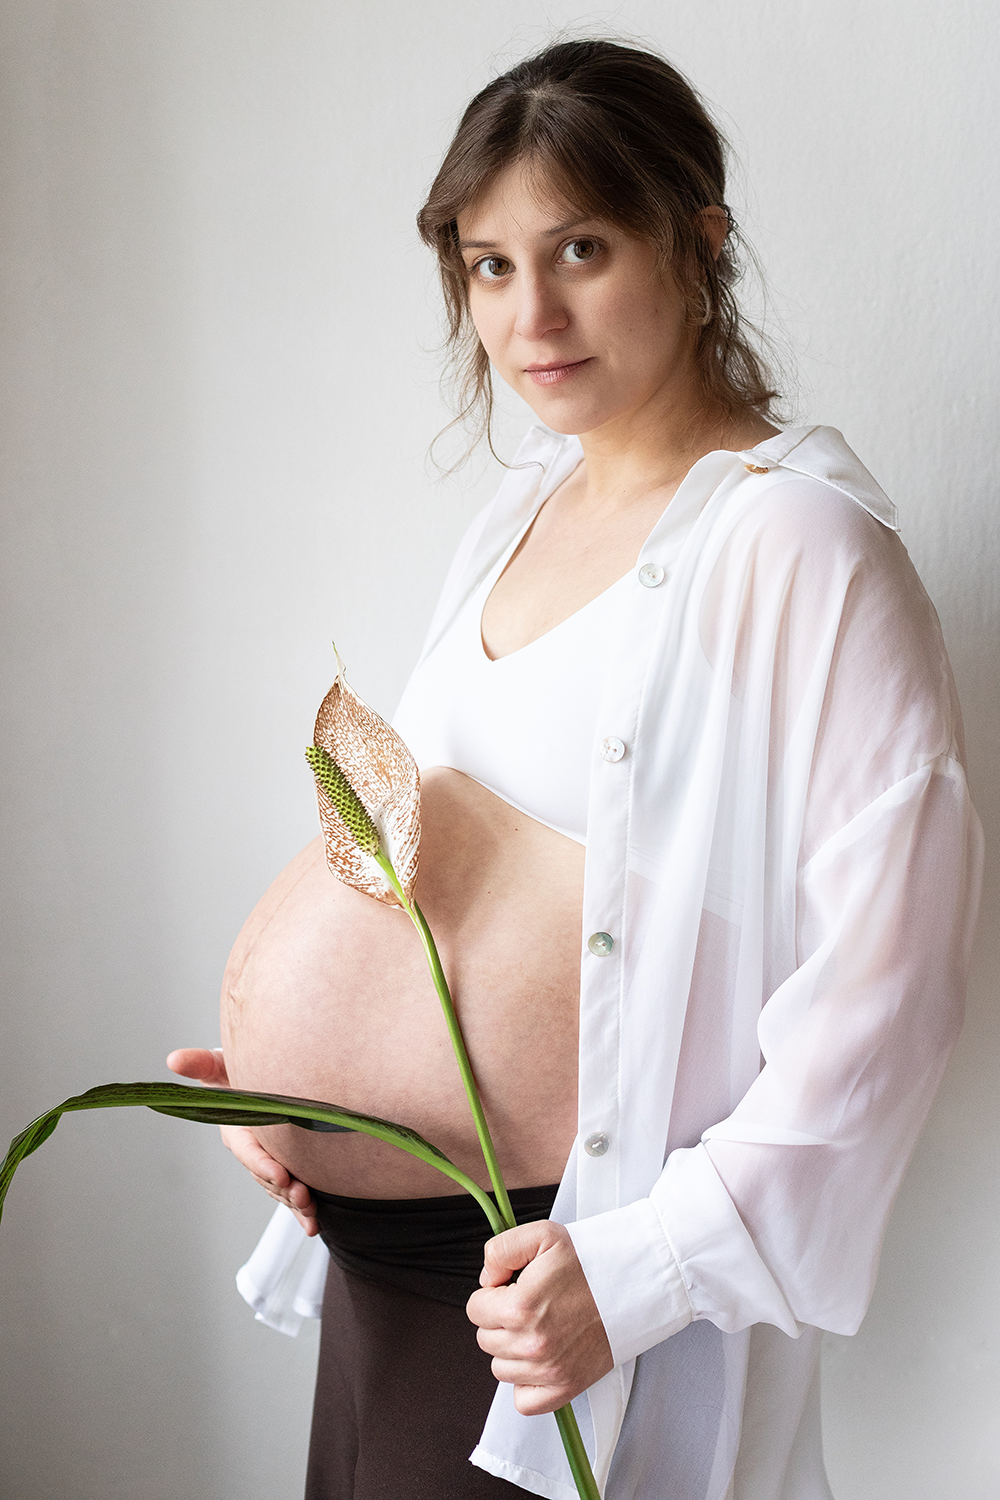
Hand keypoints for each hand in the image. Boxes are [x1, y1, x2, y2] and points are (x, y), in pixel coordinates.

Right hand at [166, 1048, 317, 1235]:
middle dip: (282, 1188)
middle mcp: (252, 1150)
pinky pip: (291, 1194)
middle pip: (265, 1174)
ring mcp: (268, 1162)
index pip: (248, 1150)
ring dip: (294, 1201)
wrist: (266, 1076)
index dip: (261, 1163)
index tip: (280, 1173)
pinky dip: (302, 1213)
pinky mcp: (286, 1169)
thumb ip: (203, 1064)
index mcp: (235, 1128)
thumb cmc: (239, 1072)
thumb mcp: (222, 1065)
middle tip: (302, 1194)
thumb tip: (175, 1059)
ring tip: (310, 1207)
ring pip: (279, 1188)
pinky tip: (312, 1226)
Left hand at [466, 1220, 612, 1414]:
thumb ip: (500, 1251)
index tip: (512, 1286)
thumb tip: (486, 1281)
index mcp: (521, 1307)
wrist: (633, 1282)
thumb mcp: (541, 1234)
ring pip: (501, 1368)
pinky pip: (524, 1401)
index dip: (491, 1293)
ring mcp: (549, 1371)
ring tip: (540, 1325)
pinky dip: (526, 1383)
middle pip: (486, 1339)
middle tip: (530, 1303)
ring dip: (512, 1349)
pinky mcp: (566, 1387)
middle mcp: (532, 1344)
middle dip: (500, 1319)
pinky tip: (540, 1358)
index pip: (475, 1309)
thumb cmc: (589, 1259)